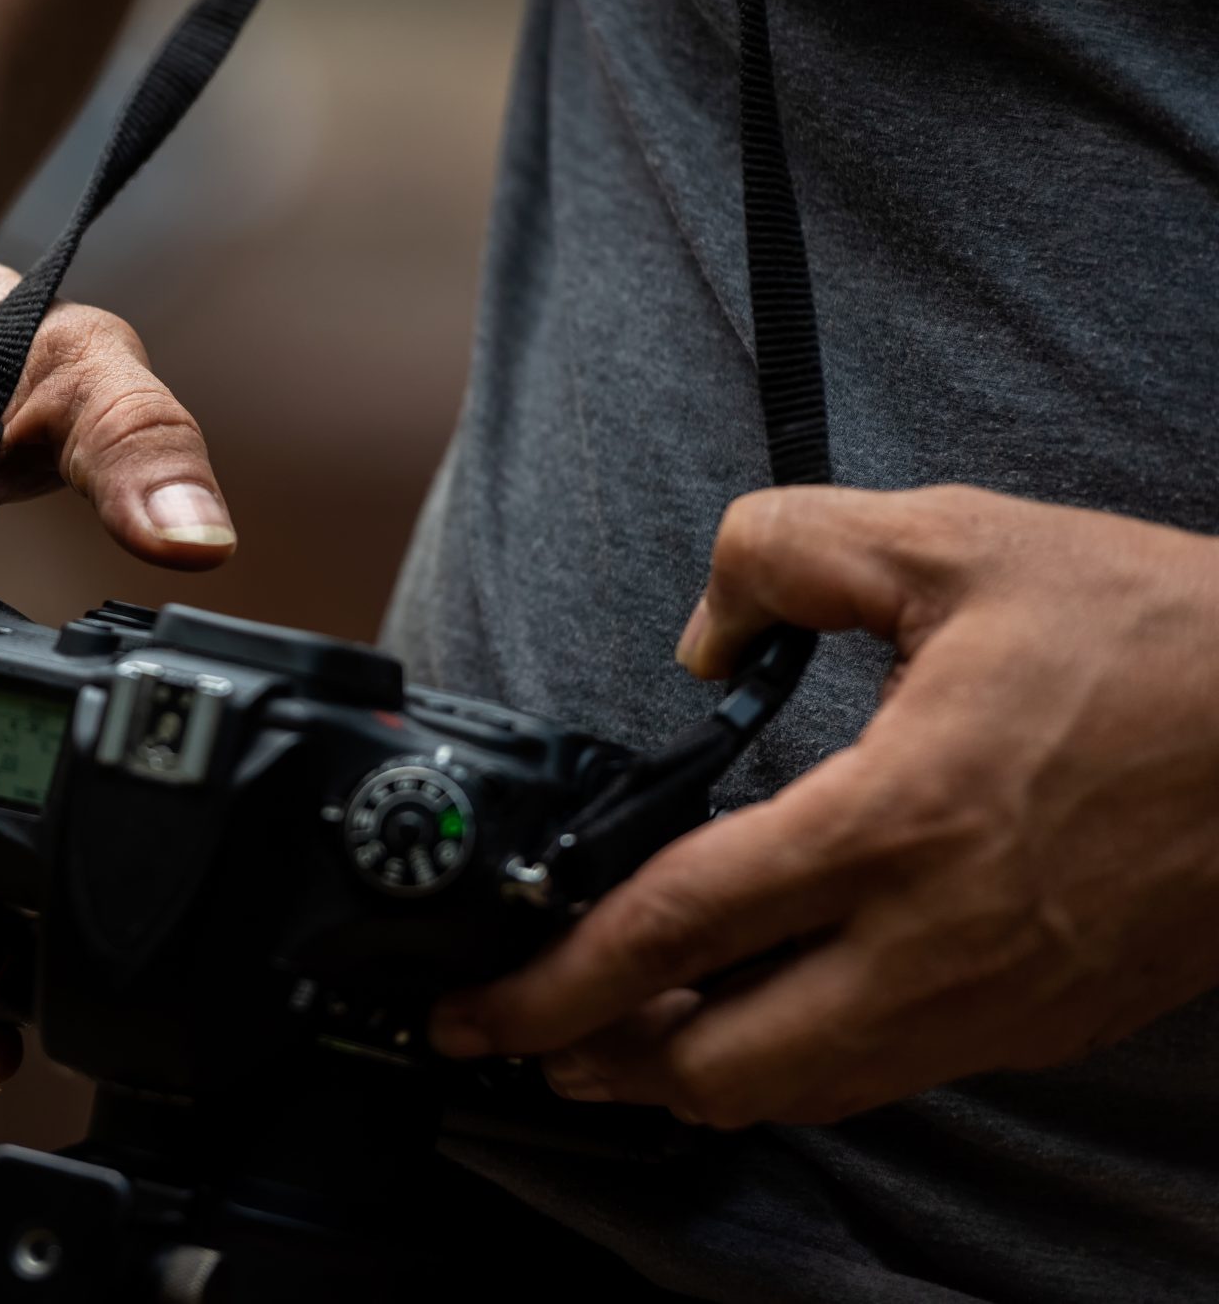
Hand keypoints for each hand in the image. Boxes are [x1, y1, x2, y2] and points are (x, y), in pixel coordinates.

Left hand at [429, 484, 1218, 1128]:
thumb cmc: (1155, 635)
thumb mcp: (951, 540)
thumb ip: (784, 552)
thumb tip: (702, 628)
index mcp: (893, 822)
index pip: (679, 927)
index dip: (558, 978)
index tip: (481, 1007)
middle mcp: (936, 942)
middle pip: (725, 1065)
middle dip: (606, 1063)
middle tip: (528, 1037)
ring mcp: (996, 1000)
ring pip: (807, 1093)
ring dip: (696, 1081)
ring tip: (620, 1046)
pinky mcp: (1045, 1021)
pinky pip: (888, 1075)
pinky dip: (799, 1072)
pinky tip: (762, 1027)